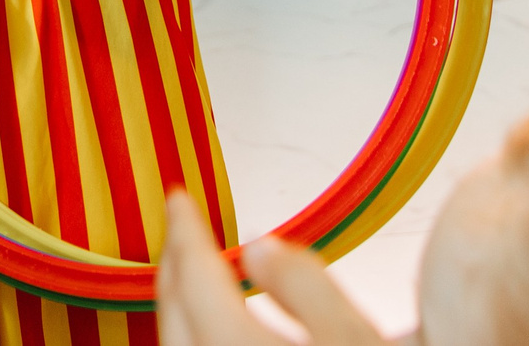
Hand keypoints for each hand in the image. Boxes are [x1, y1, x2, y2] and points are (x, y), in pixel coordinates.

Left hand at [157, 194, 385, 345]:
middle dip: (176, 261)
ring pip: (178, 341)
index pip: (195, 278)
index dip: (185, 228)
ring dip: (181, 302)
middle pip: (174, 312)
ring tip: (194, 269)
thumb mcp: (354, 335)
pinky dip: (193, 330)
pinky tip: (214, 324)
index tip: (179, 197)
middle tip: (182, 224)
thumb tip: (261, 248)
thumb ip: (306, 287)